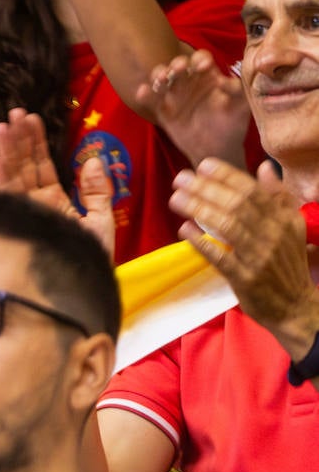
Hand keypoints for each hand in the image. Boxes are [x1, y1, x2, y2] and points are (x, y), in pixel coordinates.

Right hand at [0, 109, 114, 256]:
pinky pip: (6, 200)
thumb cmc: (90, 262)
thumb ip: (97, 191)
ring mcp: (24, 215)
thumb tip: (91, 159)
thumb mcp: (101, 222)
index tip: (31, 118)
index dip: (36, 142)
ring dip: (6, 153)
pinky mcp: (17, 226)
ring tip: (0, 127)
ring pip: (12, 179)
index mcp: (54, 202)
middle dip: (18, 140)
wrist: (81, 291)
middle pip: (23, 167)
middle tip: (13, 114)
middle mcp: (34, 206)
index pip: (42, 166)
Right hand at [135, 49, 248, 167]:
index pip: (200, 58)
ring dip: (159, 75)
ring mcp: (174, 96)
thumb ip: (237, 92)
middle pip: (178, 65)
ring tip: (161, 80)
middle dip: (177, 64)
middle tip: (179, 68)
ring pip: (162, 78)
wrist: (216, 150)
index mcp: (208, 75)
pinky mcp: (162, 111)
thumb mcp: (240, 107)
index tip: (204, 66)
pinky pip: (152, 100)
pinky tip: (142, 91)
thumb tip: (224, 81)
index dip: (200, 59)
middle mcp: (189, 81)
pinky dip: (145, 94)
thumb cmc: (231, 124)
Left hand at [170, 158, 318, 356]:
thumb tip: (265, 168)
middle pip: (236, 205)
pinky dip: (202, 242)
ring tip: (175, 199)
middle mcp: (274, 234)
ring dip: (199, 209)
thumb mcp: (291, 227)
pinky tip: (184, 230)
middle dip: (206, 188)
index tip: (203, 165)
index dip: (227, 176)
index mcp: (284, 219)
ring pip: (227, 226)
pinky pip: (221, 257)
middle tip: (179, 178)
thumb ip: (278, 198)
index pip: (253, 191)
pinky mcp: (245, 278)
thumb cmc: (287, 264)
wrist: (296, 306)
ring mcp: (259, 256)